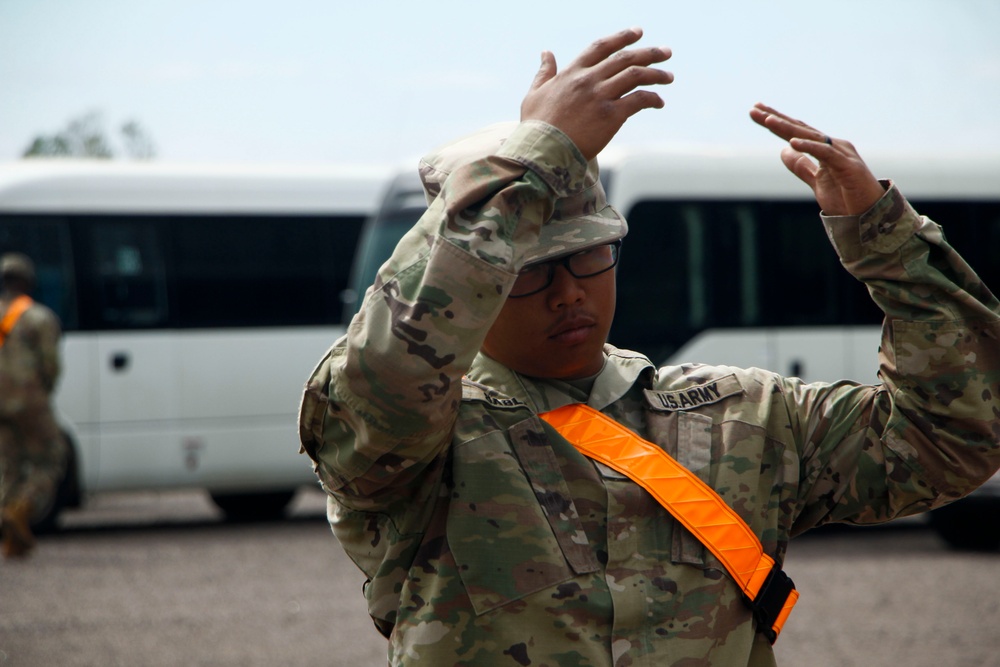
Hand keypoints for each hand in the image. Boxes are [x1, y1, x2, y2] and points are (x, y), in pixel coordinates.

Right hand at [521, 28, 673, 161]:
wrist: (542, 152)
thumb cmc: (536, 127)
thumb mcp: (534, 94)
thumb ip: (544, 72)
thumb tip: (546, 52)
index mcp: (572, 72)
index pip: (601, 47)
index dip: (622, 37)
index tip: (639, 32)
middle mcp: (588, 80)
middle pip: (625, 58)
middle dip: (649, 53)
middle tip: (666, 52)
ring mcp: (601, 96)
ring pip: (636, 75)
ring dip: (656, 74)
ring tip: (668, 76)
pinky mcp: (611, 116)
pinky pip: (639, 100)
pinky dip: (652, 98)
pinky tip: (659, 102)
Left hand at [749, 103, 885, 215]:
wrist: (871, 215)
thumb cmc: (848, 198)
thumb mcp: (817, 181)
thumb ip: (802, 166)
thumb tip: (783, 150)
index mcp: (825, 149)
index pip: (796, 132)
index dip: (777, 122)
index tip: (756, 111)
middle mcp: (833, 146)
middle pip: (800, 129)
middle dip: (776, 118)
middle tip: (754, 108)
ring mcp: (842, 154)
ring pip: (810, 137)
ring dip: (788, 128)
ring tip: (768, 120)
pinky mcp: (848, 167)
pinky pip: (826, 154)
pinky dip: (809, 147)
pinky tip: (791, 142)